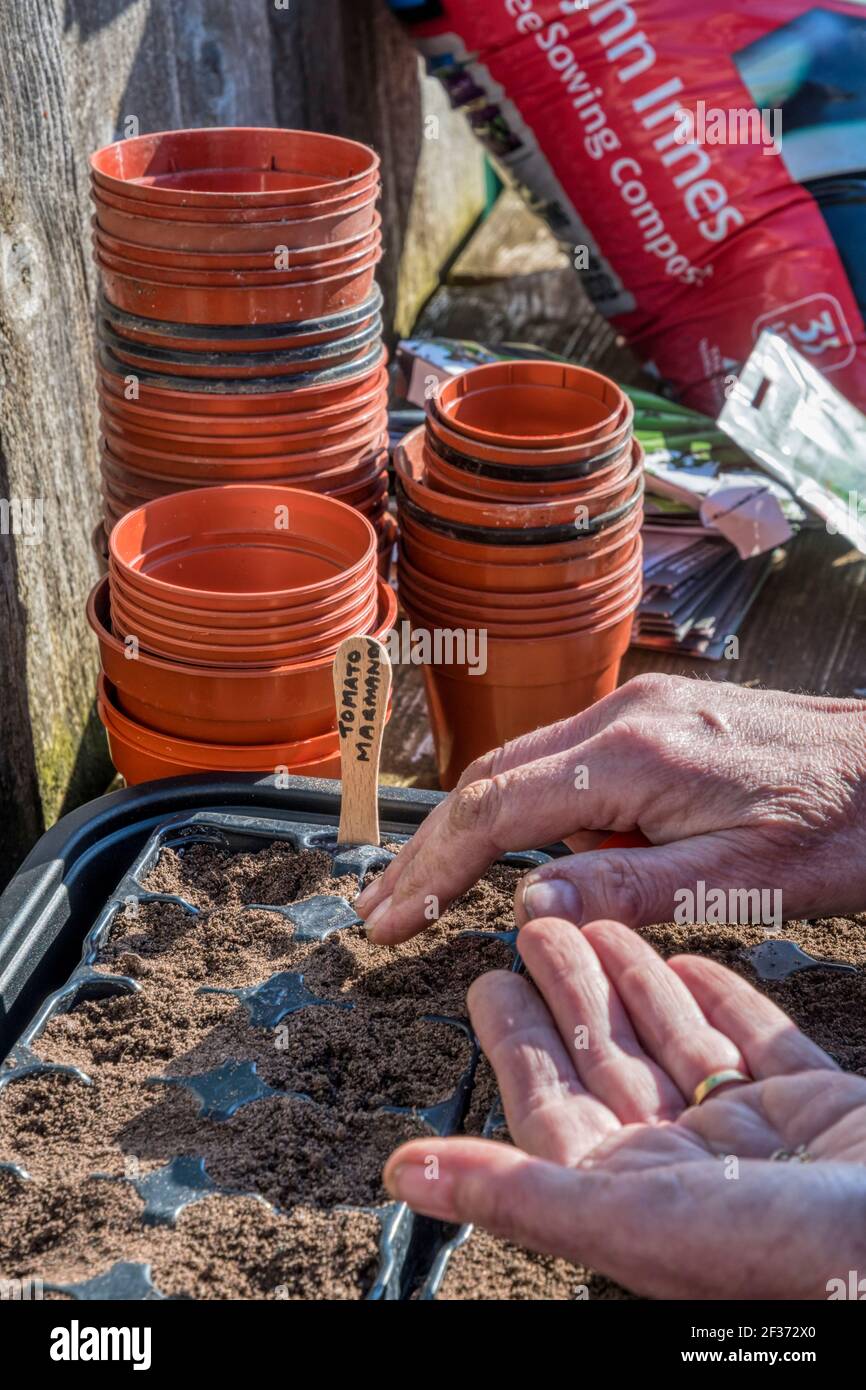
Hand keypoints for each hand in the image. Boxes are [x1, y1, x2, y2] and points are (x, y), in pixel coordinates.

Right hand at [357, 674, 865, 943]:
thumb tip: (524, 905)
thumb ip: (627, 889)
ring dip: (481, 833)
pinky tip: (542, 860)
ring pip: (526, 771)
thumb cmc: (836, 824)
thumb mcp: (738, 879)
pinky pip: (568, 767)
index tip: (388, 920)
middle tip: (385, 909)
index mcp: (633, 752)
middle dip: (432, 846)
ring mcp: (635, 710)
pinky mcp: (652, 720)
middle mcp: (622, 714)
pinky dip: (535, 816)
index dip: (433, 867)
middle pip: (491, 778)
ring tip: (441, 898)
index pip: (496, 806)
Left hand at [384, 918, 865, 1298]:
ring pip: (676, 1044)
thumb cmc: (784, 1256)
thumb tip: (406, 1174)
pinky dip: (721, 1000)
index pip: (552, 1102)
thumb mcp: (628, 1217)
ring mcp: (756, 1135)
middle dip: (570, 992)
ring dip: (636, 985)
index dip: (514, 1042)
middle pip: (610, 1060)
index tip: (485, 982)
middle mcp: (688, 1164)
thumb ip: (515, 1189)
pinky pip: (756, 1043)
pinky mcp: (816, 1109)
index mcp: (632, 1193)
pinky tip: (693, 965)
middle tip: (536, 927)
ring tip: (602, 928)